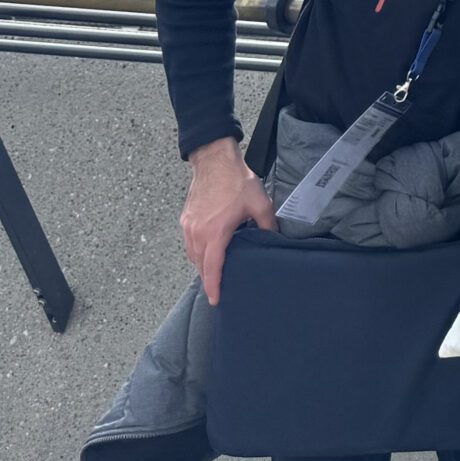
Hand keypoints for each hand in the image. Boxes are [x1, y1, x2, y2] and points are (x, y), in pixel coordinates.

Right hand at [181, 138, 275, 305]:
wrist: (214, 161)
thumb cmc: (236, 181)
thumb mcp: (260, 204)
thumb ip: (268, 225)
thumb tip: (273, 239)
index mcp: (215, 232)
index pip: (212, 266)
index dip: (214, 285)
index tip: (216, 299)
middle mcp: (197, 232)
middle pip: (200, 264)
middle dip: (208, 278)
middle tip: (218, 290)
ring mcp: (189, 226)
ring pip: (192, 255)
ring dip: (202, 266)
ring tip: (214, 274)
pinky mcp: (186, 219)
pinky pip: (189, 243)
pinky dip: (197, 253)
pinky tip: (208, 254)